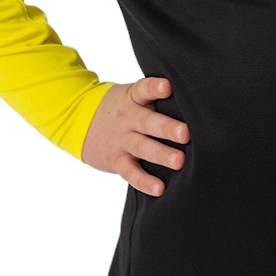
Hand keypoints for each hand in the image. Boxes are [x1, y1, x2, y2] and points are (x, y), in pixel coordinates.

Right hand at [81, 76, 188, 196]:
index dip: (155, 87)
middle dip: (167, 128)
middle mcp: (128, 118)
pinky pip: (130, 172)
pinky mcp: (117, 160)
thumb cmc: (123, 108)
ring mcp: (122, 140)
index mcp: (134, 98)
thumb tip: (196, 102)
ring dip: (161, 154)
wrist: (80, 122)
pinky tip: (159, 188)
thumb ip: (156, 99)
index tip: (168, 87)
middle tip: (185, 134)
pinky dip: (144, 181)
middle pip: (148, 122)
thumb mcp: (133, 96)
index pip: (144, 89)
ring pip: (142, 147)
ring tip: (178, 161)